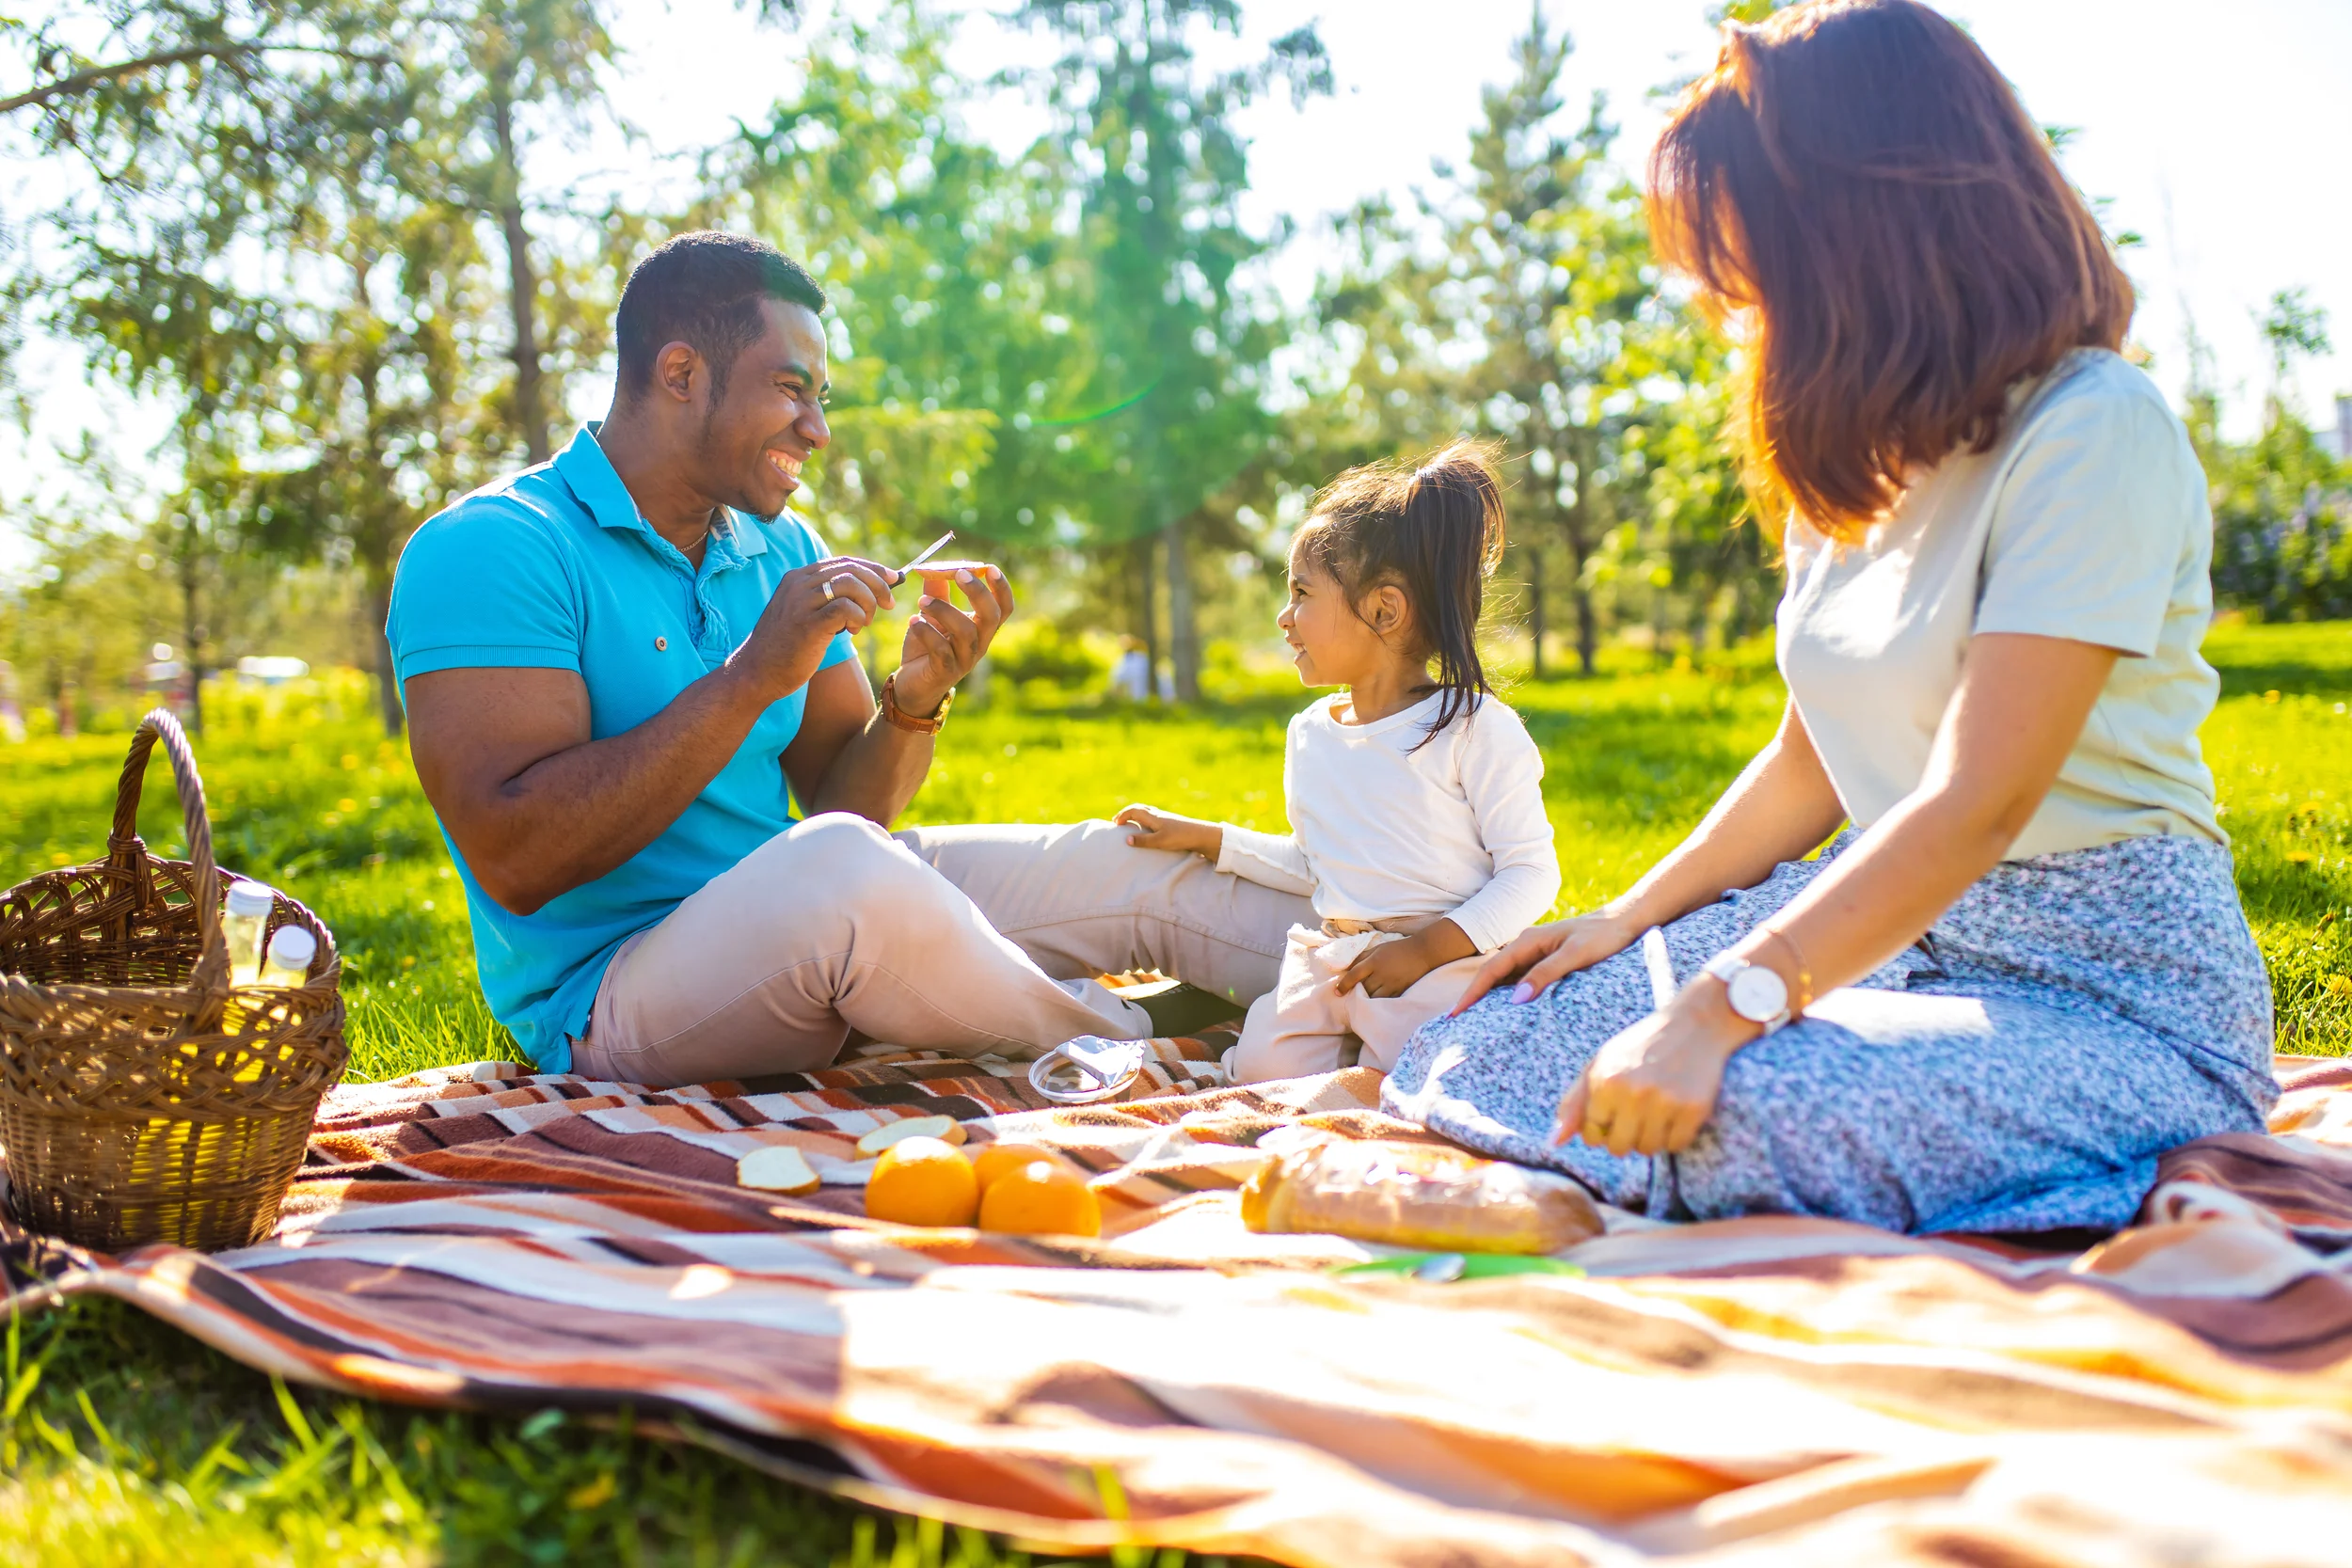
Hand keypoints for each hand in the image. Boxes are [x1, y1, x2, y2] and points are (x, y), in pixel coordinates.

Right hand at [733, 556, 897, 700]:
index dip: (872, 568)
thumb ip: (825, 598)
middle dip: (878, 584)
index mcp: (797, 578)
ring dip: (868, 603)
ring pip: (851, 585)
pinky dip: (858, 617)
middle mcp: (798, 584)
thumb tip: (867, 590)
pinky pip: (846, 608)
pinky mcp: (808, 624)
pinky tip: (852, 631)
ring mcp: (801, 602)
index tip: (891, 579)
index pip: (843, 562)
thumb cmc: (785, 647)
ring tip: (863, 623)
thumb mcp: (803, 613)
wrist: (757, 672)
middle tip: (888, 604)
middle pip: (851, 569)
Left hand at [894, 566, 1013, 717]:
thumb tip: (931, 566)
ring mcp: (964, 660)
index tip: (989, 567)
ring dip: (943, 610)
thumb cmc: (927, 647)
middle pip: (991, 616)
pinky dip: (926, 632)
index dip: (1001, 588)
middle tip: (958, 574)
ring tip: (921, 601)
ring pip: (965, 631)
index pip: (1003, 608)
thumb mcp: (933, 616)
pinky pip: (941, 650)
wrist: (912, 684)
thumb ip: (936, 592)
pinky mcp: (945, 672)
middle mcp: (979, 644)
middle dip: (978, 592)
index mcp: (982, 629)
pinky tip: (913, 622)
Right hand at [1115, 804, 1222, 859]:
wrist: (1201, 835)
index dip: (1122, 815)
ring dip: (1136, 815)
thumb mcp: (1159, 841)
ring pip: (1146, 812)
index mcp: (1153, 816)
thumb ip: (1143, 841)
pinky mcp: (1171, 822)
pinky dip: (1144, 819)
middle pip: (1139, 808)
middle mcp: (1158, 814)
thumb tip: (1126, 839)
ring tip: (1130, 824)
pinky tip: (1147, 828)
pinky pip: (1153, 816)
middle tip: (1118, 821)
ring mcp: (1165, 817)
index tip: (1115, 824)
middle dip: (1127, 813)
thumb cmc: (1180, 837)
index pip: (1133, 811)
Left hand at [1334, 920, 1475, 998]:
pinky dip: (1378, 1004)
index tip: (1337, 992)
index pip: (1354, 975)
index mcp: (1374, 962)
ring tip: (1361, 1002)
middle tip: (1348, 998)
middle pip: (1363, 989)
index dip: (1343, 985)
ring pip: (1374, 998)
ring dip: (1366, 1001)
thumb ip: (1362, 958)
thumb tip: (1348, 968)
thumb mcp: (1378, 948)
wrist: (1423, 953)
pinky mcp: (1400, 992)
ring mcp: (1392, 985)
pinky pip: (1386, 1001)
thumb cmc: (1398, 949)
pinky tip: (1375, 1004)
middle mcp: (1381, 974)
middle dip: (1354, 994)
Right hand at [1449, 911, 1639, 1014]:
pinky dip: (1509, 995)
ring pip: (1506, 978)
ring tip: (1475, 1021)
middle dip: (1474, 997)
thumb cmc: (1604, 936)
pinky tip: (1507, 1010)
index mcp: (1528, 941)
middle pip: (1493, 975)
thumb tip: (1516, 998)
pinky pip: (1522, 980)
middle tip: (1457, 1023)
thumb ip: (1546, 974)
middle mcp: (1527, 946)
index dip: (1472, 993)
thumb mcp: (1576, 955)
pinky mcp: (1548, 961)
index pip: (1491, 970)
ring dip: (1490, 997)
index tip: (1456, 1014)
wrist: (1627, 921)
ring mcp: (1537, 954)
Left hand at [1553, 979, 1755, 1155]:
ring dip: (1649, 1137)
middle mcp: (1632, 1092)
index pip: (1591, 1134)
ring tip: (1655, 1111)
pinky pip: (1675, 1145)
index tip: (1613, 1112)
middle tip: (1636, 1113)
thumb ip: (1575, 1101)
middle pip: (1618, 1148)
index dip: (1601, 1127)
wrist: (1695, 1025)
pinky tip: (1675, 1112)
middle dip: (1623, 1135)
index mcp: (1604, 1080)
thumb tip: (1555, 1143)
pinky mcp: (1693, 1109)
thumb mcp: (1601, 1063)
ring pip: (1647, 1149)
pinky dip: (1674, 1136)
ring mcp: (1665, 1102)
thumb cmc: (1641, 1046)